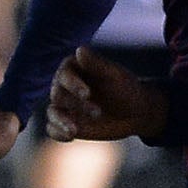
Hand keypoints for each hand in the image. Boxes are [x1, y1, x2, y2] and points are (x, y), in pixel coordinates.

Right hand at [45, 47, 165, 141]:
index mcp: (74, 69)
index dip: (73, 84)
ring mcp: (64, 106)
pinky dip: (57, 133)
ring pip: (52, 112)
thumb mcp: (114, 76)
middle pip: (58, 95)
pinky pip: (52, 129)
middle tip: (97, 112)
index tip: (87, 94)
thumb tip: (79, 50)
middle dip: (75, 104)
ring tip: (74, 130)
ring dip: (61, 121)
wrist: (135, 113)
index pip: (64, 75)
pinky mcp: (65, 124)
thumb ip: (96, 64)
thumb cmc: (126, 89)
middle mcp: (64, 87)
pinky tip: (70, 136)